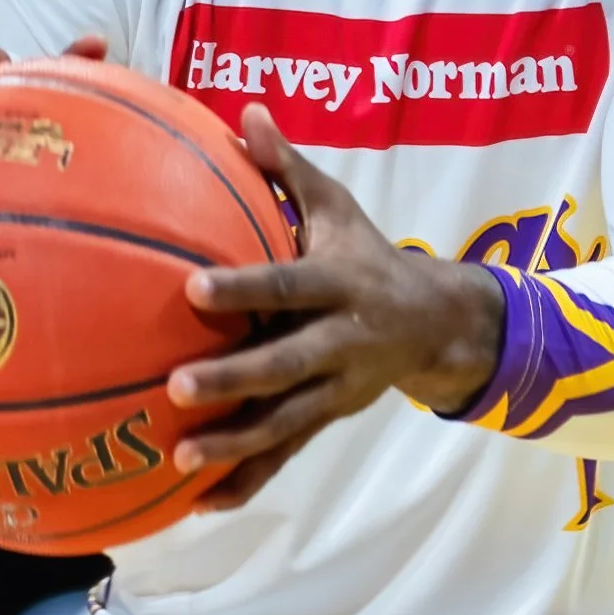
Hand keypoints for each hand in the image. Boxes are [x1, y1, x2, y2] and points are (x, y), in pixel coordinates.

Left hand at [168, 104, 503, 511]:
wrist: (439, 323)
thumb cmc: (368, 254)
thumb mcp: (338, 207)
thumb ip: (288, 167)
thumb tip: (244, 112)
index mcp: (340, 283)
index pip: (287, 285)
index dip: (244, 289)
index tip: (192, 289)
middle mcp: (341, 341)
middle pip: (284, 364)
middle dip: (233, 379)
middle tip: (175, 386)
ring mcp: (337, 388)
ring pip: (284, 422)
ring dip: (234, 444)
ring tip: (181, 459)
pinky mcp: (329, 419)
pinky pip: (285, 455)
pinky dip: (246, 480)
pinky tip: (199, 502)